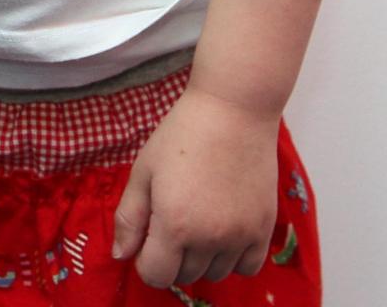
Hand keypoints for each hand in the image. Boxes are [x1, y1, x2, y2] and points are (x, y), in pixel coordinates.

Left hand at [113, 84, 281, 288]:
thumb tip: (121, 256)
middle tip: (170, 223)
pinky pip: (249, 267)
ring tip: (197, 223)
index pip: (155, 275)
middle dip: (171, 258)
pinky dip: (234, 259)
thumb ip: (129, 218)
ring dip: (201, 259)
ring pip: (216, 274)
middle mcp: (210, 238)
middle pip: (185, 275)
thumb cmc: (180, 136)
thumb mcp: (143, 172)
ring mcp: (241, 236)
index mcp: (174, 225)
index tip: (147, 239)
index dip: (145, 260)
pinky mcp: (265, 228)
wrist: (232, 112)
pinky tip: (223, 234)